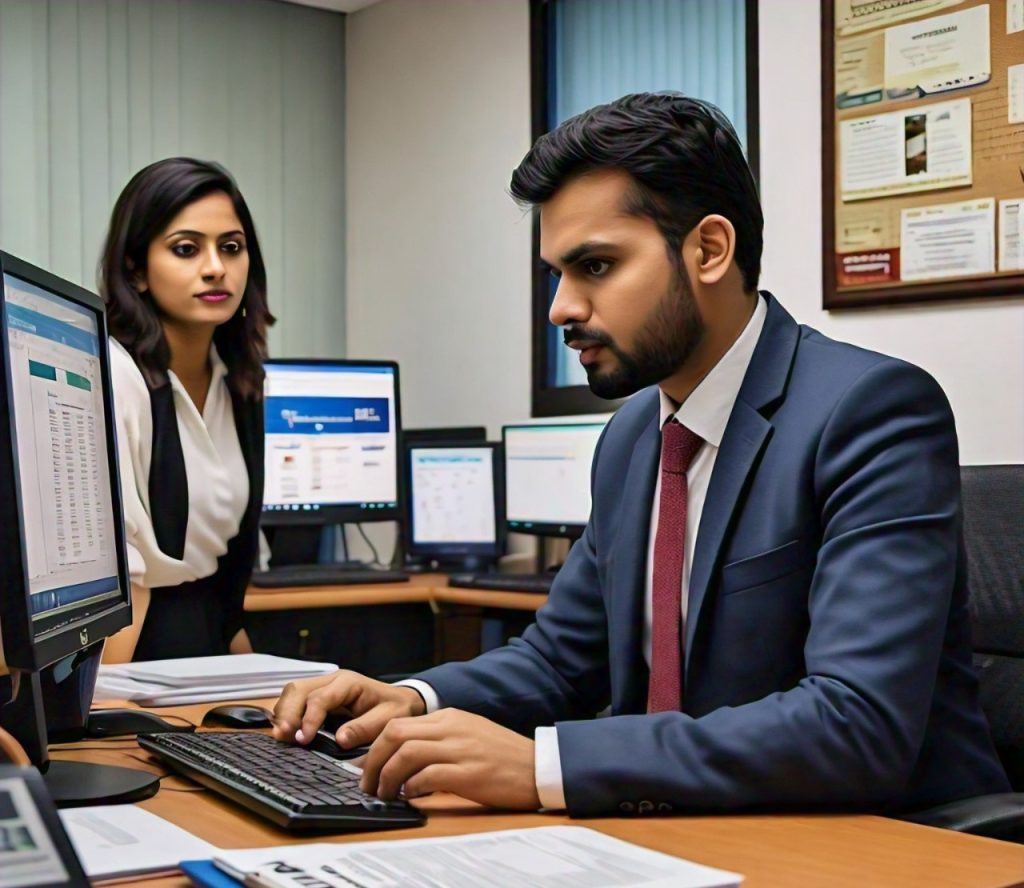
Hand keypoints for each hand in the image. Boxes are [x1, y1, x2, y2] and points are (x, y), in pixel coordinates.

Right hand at [272, 670, 424, 747]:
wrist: (400, 701)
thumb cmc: (396, 708)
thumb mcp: (389, 718)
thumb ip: (366, 727)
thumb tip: (339, 740)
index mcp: (349, 683)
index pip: (321, 697)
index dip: (309, 718)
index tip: (304, 739)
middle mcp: (331, 681)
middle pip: (299, 689)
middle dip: (288, 713)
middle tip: (284, 738)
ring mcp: (322, 687)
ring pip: (292, 693)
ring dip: (283, 714)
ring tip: (282, 738)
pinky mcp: (316, 698)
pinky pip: (294, 702)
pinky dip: (286, 716)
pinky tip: (286, 734)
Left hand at [360, 708, 540, 809]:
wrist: (538, 766)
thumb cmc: (503, 756)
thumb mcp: (468, 735)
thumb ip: (439, 739)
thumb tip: (404, 758)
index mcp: (450, 717)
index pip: (398, 723)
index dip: (375, 747)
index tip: (367, 767)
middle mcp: (452, 727)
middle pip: (395, 733)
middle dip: (373, 759)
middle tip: (368, 782)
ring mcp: (461, 748)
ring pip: (406, 753)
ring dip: (387, 776)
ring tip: (384, 794)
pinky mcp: (469, 772)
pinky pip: (428, 776)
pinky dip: (411, 787)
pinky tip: (410, 796)